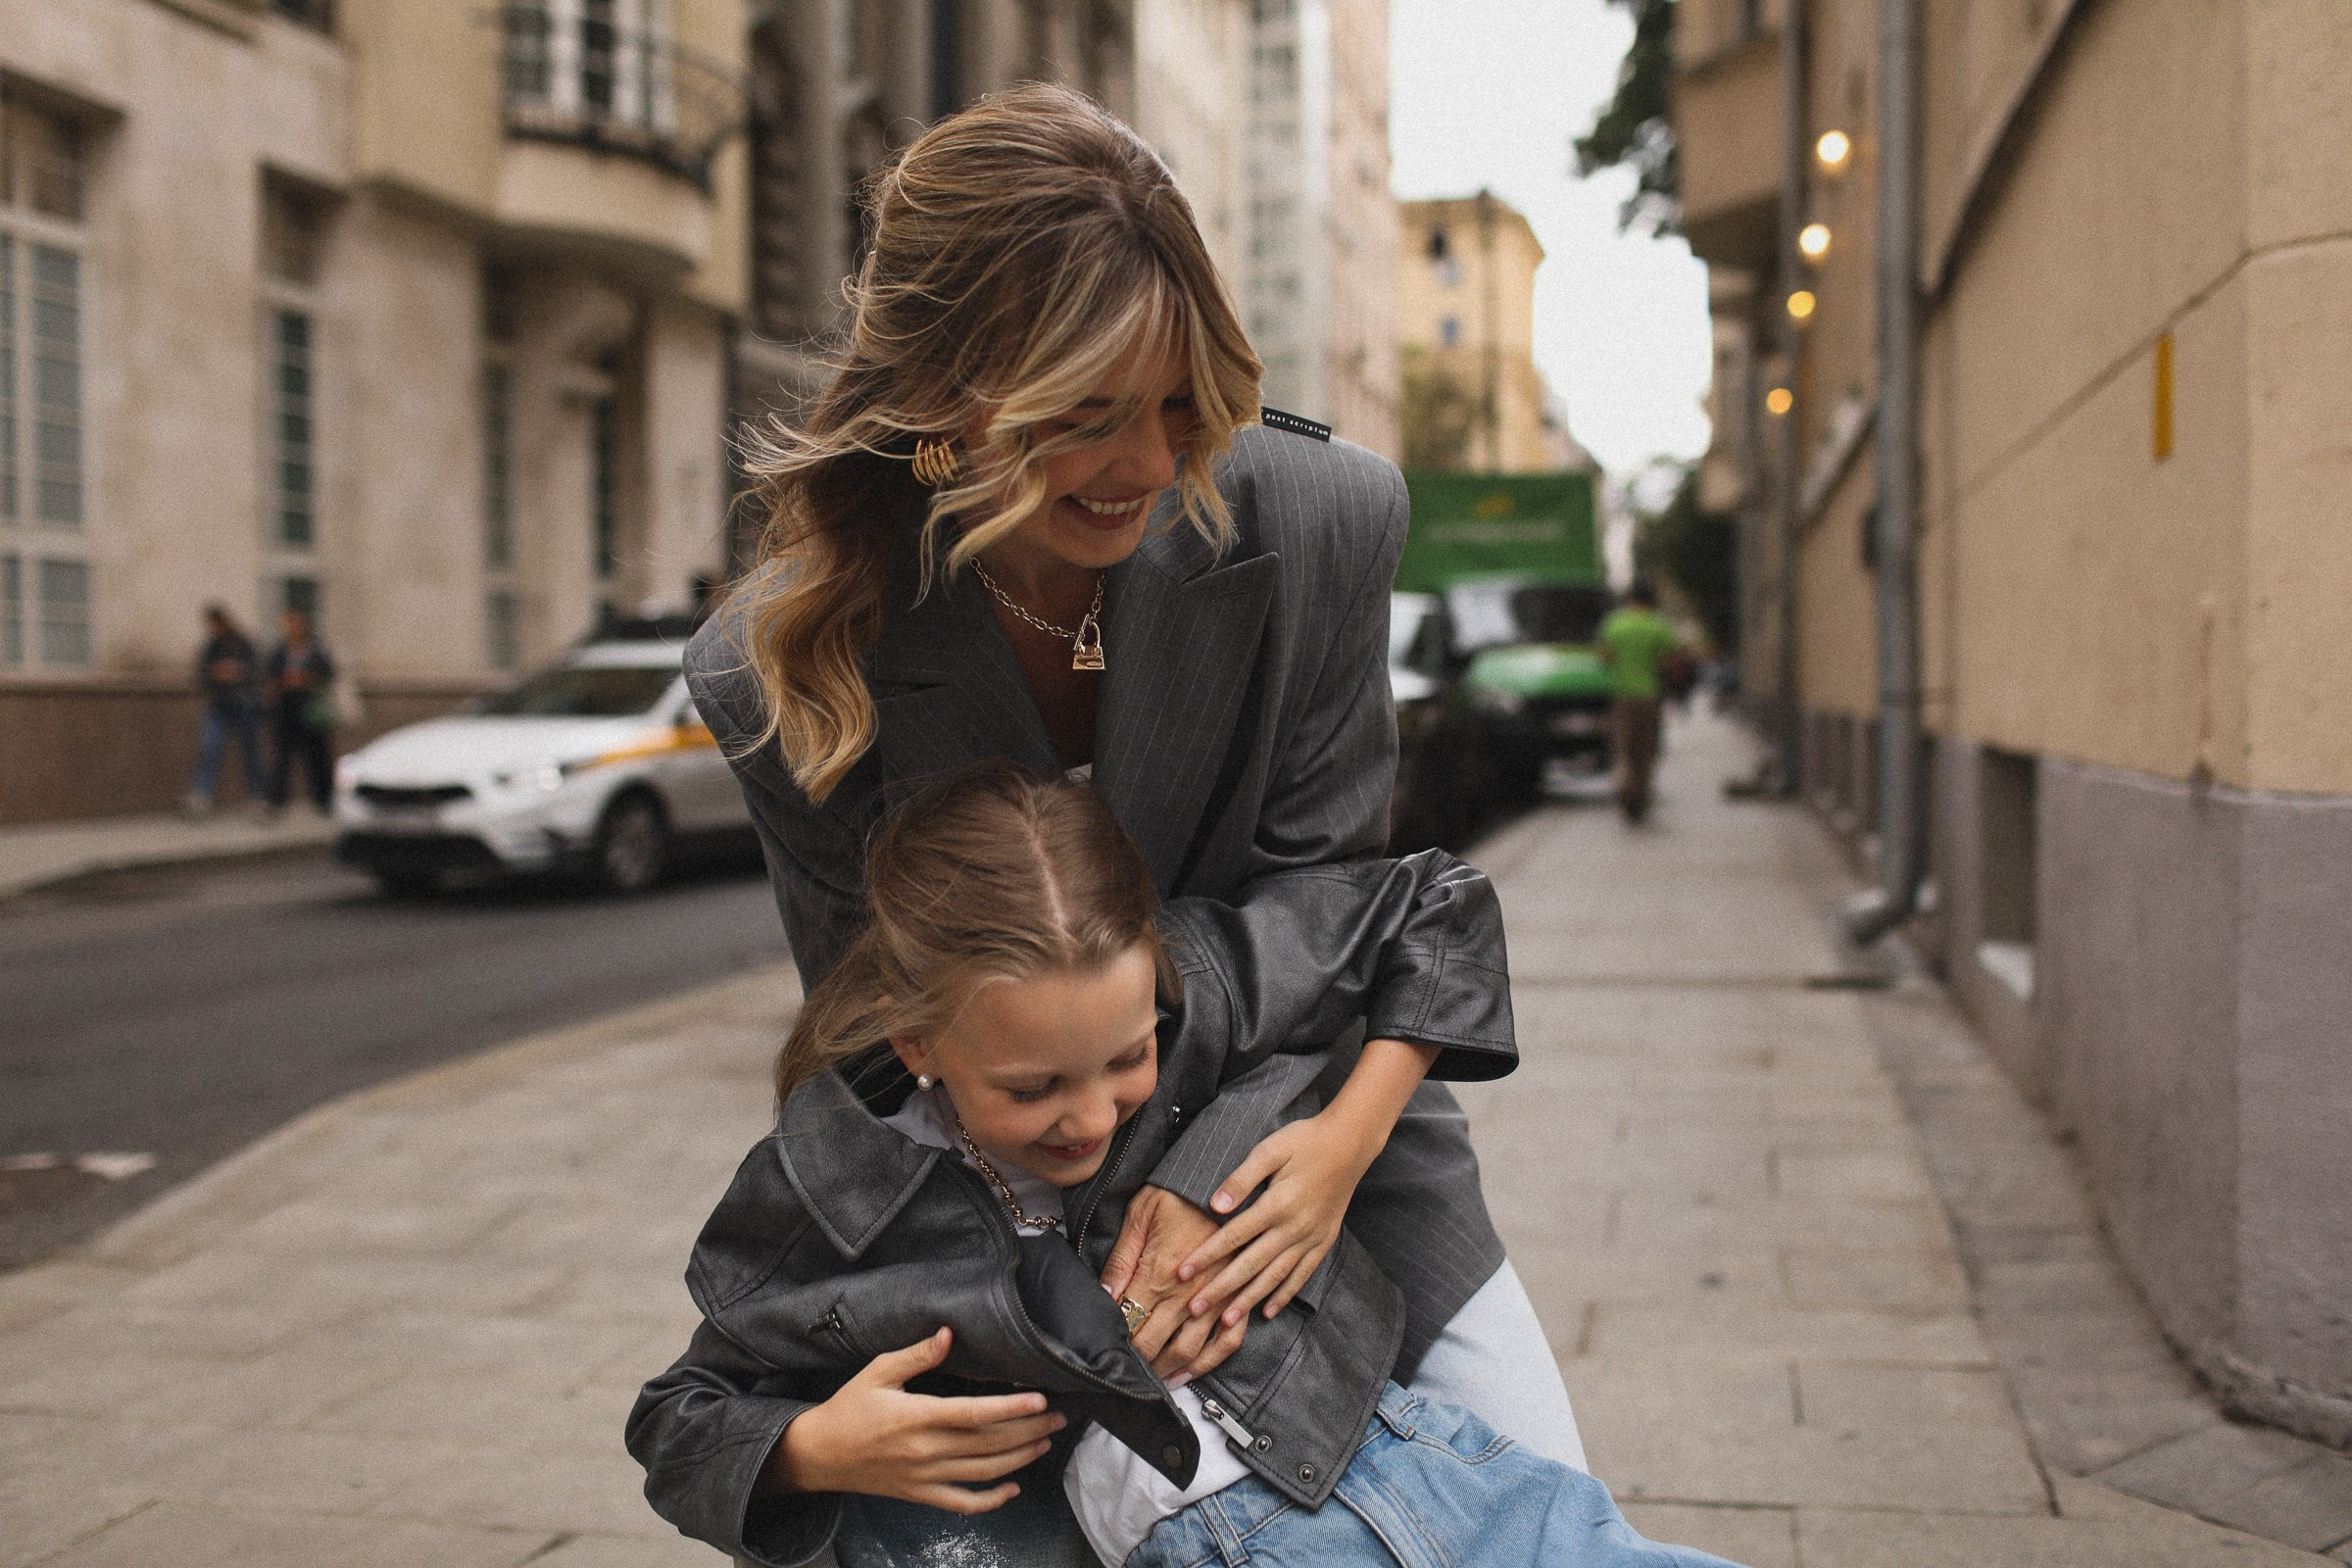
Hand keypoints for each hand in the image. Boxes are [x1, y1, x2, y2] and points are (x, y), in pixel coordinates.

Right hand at [770, 1328, 1063, 1513]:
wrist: (819, 1455)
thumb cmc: (848, 1408)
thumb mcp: (877, 1372)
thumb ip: (916, 1355)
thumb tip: (948, 1333)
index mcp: (916, 1417)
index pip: (972, 1414)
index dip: (1009, 1407)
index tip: (1038, 1398)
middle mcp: (924, 1451)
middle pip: (988, 1444)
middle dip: (1028, 1429)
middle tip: (1059, 1415)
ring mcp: (924, 1477)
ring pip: (983, 1473)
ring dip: (1020, 1458)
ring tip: (1046, 1440)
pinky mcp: (920, 1495)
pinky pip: (961, 1503)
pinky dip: (991, 1500)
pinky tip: (1013, 1488)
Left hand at [1100, 1186, 1250, 1380]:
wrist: (1220, 1174)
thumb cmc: (1177, 1190)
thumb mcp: (1139, 1215)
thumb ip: (1121, 1260)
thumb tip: (1104, 1297)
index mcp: (1160, 1273)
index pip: (1132, 1325)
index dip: (1118, 1345)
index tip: (1106, 1355)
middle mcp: (1188, 1292)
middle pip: (1159, 1345)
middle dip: (1142, 1365)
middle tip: (1128, 1378)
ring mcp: (1216, 1295)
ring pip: (1193, 1349)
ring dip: (1173, 1370)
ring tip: (1158, 1382)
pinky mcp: (1235, 1292)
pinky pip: (1231, 1337)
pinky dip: (1214, 1358)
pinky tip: (1196, 1368)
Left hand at [1176, 1111, 1381, 1330]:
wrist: (1350, 1144)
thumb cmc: (1304, 1141)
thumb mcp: (1270, 1149)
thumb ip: (1242, 1178)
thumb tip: (1215, 1206)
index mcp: (1277, 1204)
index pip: (1233, 1236)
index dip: (1206, 1256)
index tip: (1181, 1273)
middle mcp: (1294, 1227)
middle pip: (1250, 1265)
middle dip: (1220, 1289)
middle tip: (1194, 1310)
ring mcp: (1311, 1238)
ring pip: (1275, 1277)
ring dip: (1249, 1300)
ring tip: (1226, 1323)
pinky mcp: (1323, 1241)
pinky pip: (1302, 1274)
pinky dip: (1284, 1294)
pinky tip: (1268, 1311)